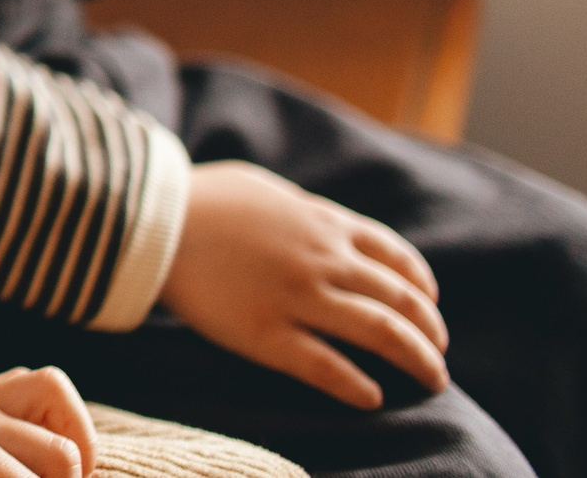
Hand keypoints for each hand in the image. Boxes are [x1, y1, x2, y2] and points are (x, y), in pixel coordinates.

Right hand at [161, 162, 446, 407]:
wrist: (148, 220)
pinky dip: (357, 385)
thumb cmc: (199, 199)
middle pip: (400, 302)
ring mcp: (296, 297)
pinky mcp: (265, 333)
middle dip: (430, 333)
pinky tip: (372, 396)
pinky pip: (327, 366)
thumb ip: (302, 210)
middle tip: (437, 356)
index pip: (397, 260)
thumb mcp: (264, 190)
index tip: (430, 308)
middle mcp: (321, 260)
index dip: (423, 288)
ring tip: (431, 381)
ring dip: (417, 360)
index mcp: (322, 224)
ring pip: (380, 334)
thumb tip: (321, 222)